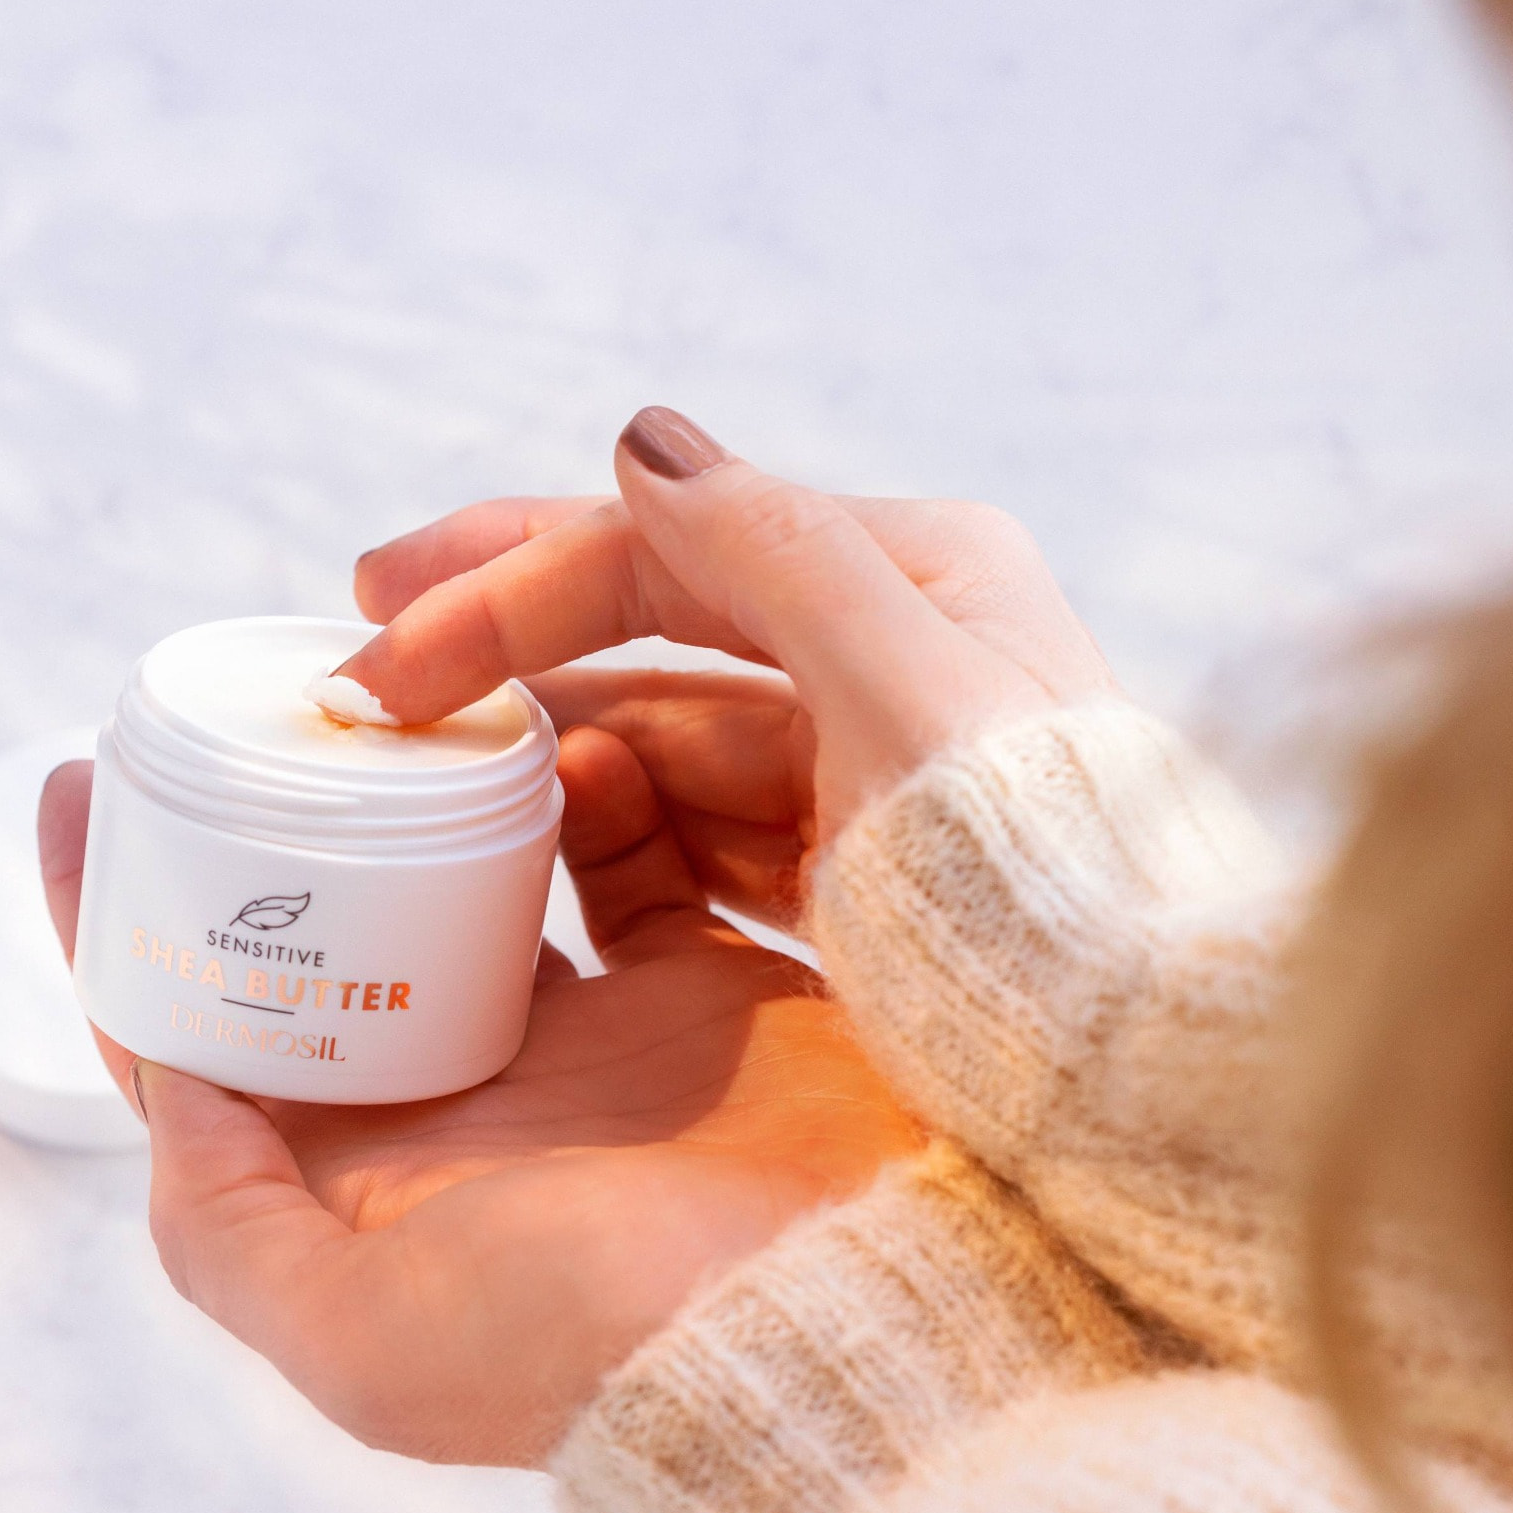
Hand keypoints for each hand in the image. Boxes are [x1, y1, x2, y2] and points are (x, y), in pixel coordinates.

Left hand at [40, 730, 917, 1467]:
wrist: (852, 1331)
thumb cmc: (596, 1349)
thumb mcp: (362, 1339)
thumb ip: (227, 1234)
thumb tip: (170, 1087)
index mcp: (370, 1188)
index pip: (207, 1039)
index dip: (125, 920)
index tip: (83, 780)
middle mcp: (468, 1112)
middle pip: (336, 936)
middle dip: (285, 822)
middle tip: (265, 701)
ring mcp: (588, 1048)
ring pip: (477, 879)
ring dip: (437, 789)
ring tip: (409, 685)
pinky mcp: (702, 992)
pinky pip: (631, 855)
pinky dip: (601, 790)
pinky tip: (571, 728)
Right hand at [342, 408, 1112, 878]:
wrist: (1145, 1074)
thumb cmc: (1044, 886)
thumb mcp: (905, 697)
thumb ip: (776, 556)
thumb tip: (641, 438)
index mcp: (918, 577)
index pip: (670, 544)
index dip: (509, 583)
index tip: (379, 644)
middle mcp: (899, 654)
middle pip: (663, 620)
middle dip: (511, 629)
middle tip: (366, 651)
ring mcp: (878, 768)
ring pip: (677, 729)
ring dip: (554, 733)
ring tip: (426, 759)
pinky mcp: (866, 874)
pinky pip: (711, 826)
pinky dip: (623, 823)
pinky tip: (541, 831)